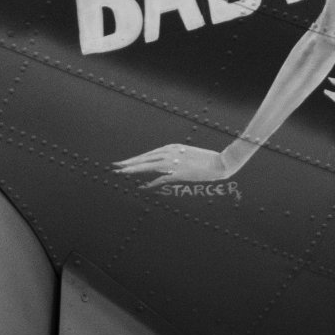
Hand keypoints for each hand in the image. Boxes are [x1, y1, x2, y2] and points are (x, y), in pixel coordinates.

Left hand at [113, 143, 230, 186]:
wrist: (221, 162)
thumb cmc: (206, 159)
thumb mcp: (188, 154)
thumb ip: (176, 157)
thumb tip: (168, 163)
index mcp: (171, 147)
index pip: (148, 154)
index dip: (135, 159)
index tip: (123, 163)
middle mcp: (170, 153)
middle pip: (144, 158)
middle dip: (128, 163)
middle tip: (114, 166)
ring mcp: (174, 162)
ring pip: (148, 166)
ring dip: (133, 169)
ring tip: (120, 173)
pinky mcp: (179, 173)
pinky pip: (161, 179)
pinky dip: (150, 183)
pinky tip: (141, 187)